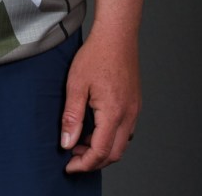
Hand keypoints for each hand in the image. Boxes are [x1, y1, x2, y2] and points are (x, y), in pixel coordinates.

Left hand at [60, 27, 140, 172]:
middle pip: (114, 153)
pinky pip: (125, 131)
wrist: (117, 35)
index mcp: (114, 113)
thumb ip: (72, 116)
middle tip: (73, 158)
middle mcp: (128, 115)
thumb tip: (67, 143)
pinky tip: (94, 129)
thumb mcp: (76, 84)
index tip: (69, 166)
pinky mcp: (134, 103)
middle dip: (93, 161)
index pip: (100, 151)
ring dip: (102, 150)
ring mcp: (134, 110)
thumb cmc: (96, 55)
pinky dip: (110, 137)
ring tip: (80, 142)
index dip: (84, 163)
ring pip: (121, 144)